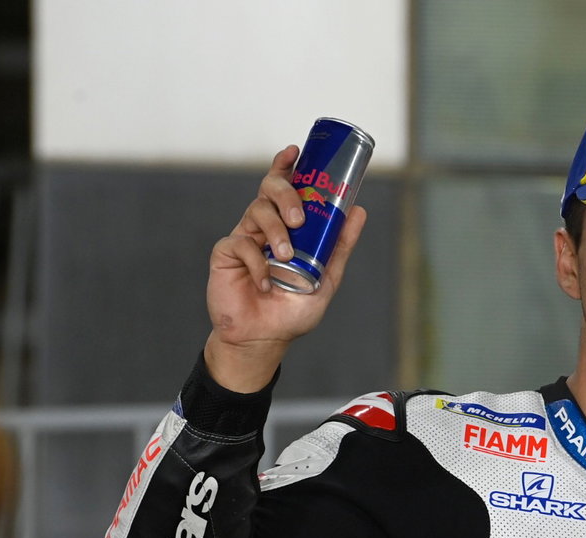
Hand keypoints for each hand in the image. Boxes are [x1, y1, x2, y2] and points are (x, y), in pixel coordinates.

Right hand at [204, 144, 368, 391]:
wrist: (263, 339)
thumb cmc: (293, 310)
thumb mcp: (326, 278)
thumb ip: (340, 246)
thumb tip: (359, 211)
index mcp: (286, 226)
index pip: (284, 186)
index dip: (286, 164)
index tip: (295, 150)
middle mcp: (264, 226)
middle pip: (270, 189)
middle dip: (286, 194)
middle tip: (299, 218)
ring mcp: (244, 237)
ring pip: (256, 210)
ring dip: (275, 231)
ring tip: (285, 256)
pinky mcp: (226, 254)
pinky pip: (241, 244)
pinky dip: (257, 262)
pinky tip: (265, 282)